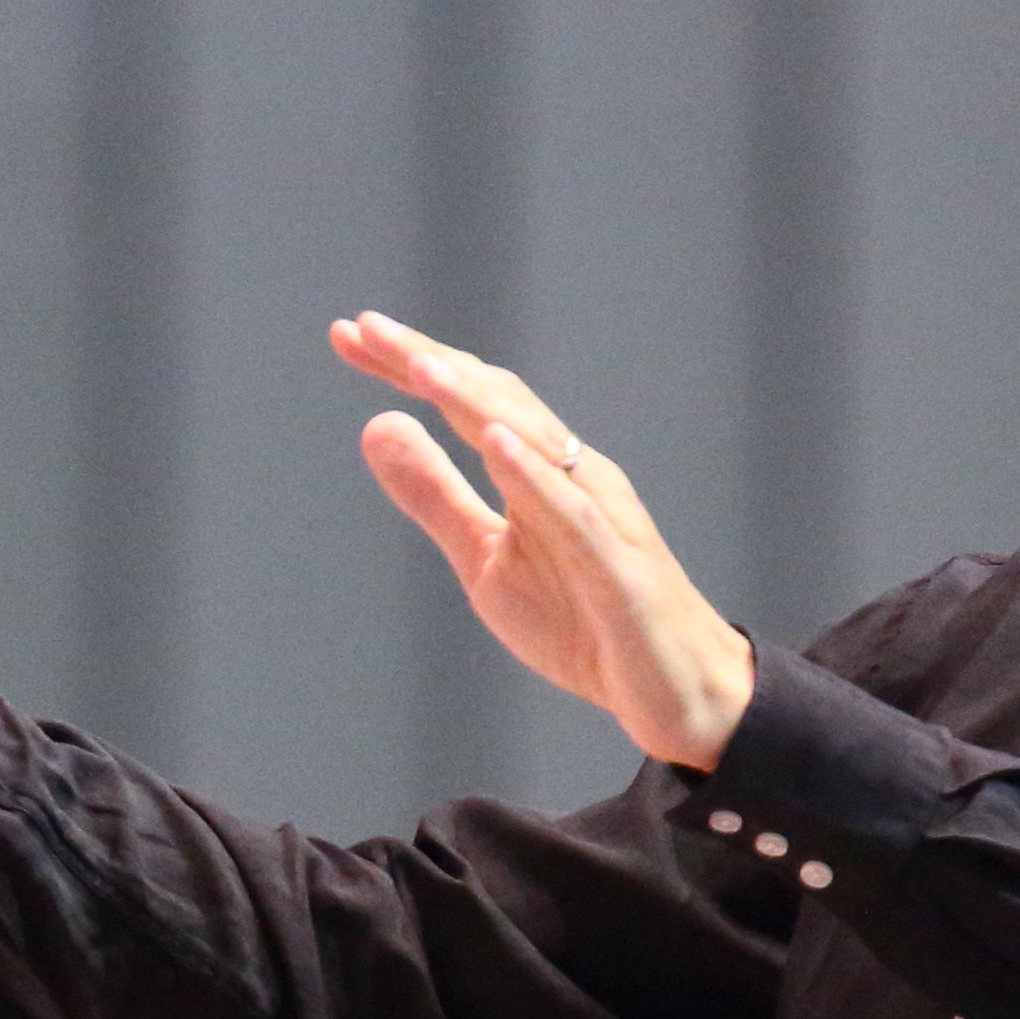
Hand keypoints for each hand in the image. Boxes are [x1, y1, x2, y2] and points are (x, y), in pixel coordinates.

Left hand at [333, 311, 755, 768]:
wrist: (674, 692)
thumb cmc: (584, 622)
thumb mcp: (485, 562)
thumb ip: (435, 497)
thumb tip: (375, 425)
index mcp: (539, 472)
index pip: (469, 401)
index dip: (410, 365)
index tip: (346, 334)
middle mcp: (573, 476)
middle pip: (497, 401)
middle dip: (432, 362)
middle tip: (365, 326)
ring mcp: (601, 517)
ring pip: (536, 444)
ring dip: (477, 401)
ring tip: (421, 366)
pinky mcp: (618, 570)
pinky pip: (574, 513)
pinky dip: (533, 474)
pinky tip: (494, 440)